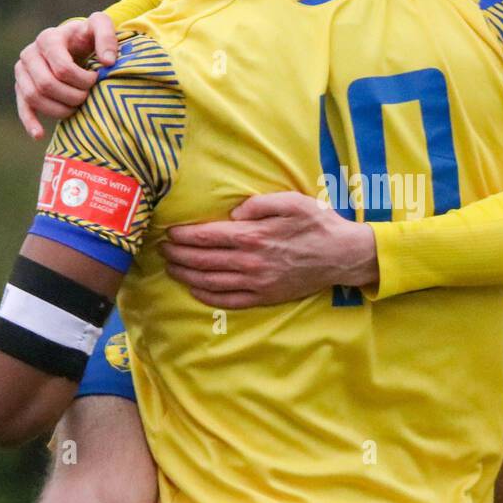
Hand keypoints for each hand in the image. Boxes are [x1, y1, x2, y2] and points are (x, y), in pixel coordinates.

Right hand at [14, 12, 118, 138]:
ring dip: (58, 108)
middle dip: (71, 95)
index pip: (61, 68)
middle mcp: (30, 53)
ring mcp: (22, 71)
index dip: (81, 79)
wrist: (74, 43)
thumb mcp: (100, 26)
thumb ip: (107, 36)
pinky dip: (29, 121)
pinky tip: (39, 134)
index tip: (95, 80)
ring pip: (34, 97)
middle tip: (87, 96)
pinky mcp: (21, 87)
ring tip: (76, 107)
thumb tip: (108, 62)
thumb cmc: (88, 36)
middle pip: (46, 84)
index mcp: (48, 39)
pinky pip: (22, 106)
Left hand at [161, 192, 378, 308]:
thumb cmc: (317, 224)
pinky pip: (228, 300)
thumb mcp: (291, 201)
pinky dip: (206, 296)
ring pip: (210, 282)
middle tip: (161, 250)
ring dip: (185, 276)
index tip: (168, 233)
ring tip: (171, 268)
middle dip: (176, 256)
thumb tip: (233, 212)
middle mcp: (250, 262)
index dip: (182, 236)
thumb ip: (258, 204)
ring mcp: (256, 283)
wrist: (342, 255)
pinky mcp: (264, 297)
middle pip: (201, 261)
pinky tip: (195, 290)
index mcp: (253, 235)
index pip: (206, 237)